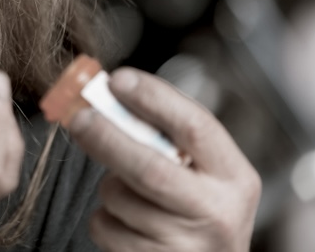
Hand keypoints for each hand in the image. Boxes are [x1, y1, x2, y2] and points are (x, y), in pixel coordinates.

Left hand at [69, 68, 260, 251]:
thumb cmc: (197, 208)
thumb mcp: (204, 172)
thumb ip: (170, 137)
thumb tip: (110, 94)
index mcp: (235, 176)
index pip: (195, 127)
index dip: (153, 99)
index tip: (117, 79)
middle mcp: (218, 212)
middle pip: (149, 168)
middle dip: (107, 138)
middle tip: (79, 118)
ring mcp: (188, 245)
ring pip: (121, 198)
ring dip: (108, 185)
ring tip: (126, 189)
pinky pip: (106, 227)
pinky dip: (103, 217)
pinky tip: (126, 222)